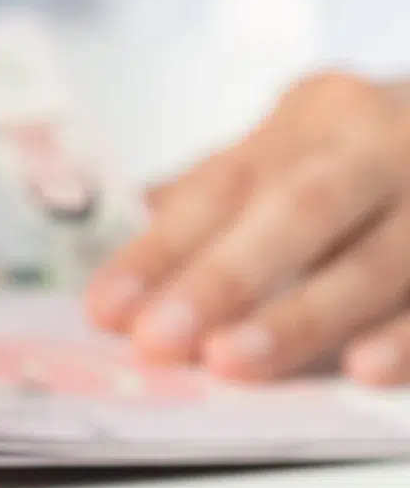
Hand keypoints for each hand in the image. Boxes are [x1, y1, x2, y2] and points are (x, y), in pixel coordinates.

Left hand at [85, 71, 409, 386]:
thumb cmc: (375, 159)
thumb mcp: (300, 152)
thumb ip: (218, 197)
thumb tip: (126, 243)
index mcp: (315, 116)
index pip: (223, 184)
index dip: (160, 249)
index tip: (106, 308)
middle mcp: (384, 141)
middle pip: (297, 209)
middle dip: (224, 278)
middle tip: (160, 340)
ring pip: (379, 256)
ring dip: (304, 316)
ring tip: (236, 364)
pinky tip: (366, 371)